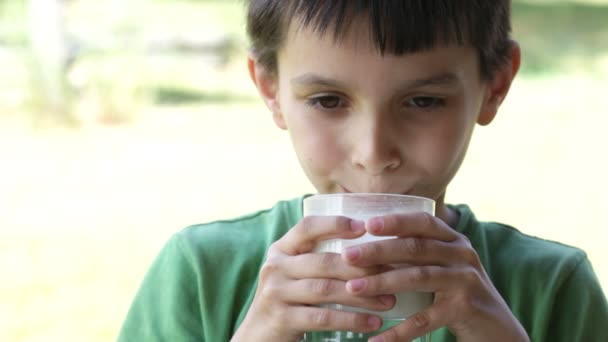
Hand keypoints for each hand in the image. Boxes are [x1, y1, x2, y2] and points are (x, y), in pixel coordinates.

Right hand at [231, 216, 395, 341]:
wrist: (258, 336)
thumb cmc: (288, 299)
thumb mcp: (294, 272)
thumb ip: (317, 257)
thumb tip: (367, 242)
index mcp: (280, 249)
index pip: (307, 227)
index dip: (335, 224)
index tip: (364, 227)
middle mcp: (275, 267)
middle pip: (323, 261)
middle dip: (361, 267)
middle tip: (391, 272)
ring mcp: (276, 293)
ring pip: (326, 289)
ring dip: (362, 295)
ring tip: (389, 300)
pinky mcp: (282, 319)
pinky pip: (323, 317)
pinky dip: (351, 320)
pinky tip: (372, 322)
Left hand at [341, 212, 529, 341]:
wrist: (498, 330)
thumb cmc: (458, 293)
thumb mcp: (443, 267)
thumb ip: (418, 253)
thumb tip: (366, 246)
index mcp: (453, 240)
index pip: (423, 222)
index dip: (395, 221)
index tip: (365, 223)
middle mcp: (462, 254)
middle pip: (415, 247)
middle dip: (378, 251)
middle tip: (347, 256)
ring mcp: (466, 281)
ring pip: (418, 277)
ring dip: (382, 283)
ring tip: (352, 288)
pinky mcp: (465, 308)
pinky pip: (426, 319)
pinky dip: (399, 331)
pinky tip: (377, 339)